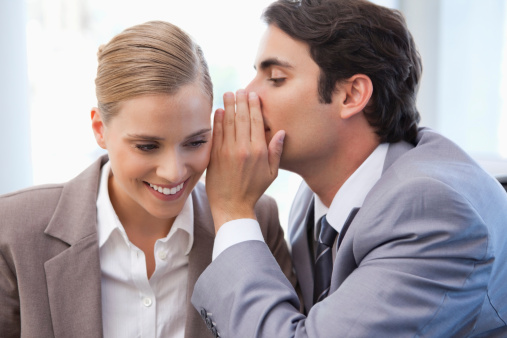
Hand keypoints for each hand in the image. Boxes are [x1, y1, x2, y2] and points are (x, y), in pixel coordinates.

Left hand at [205, 90, 284, 231]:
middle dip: (240, 101)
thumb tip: (280, 132)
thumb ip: (276, 152)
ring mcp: (227, 152)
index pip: (256, 122)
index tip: (252, 95)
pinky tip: (219, 111)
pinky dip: (217, 121)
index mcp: (259, 152)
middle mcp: (243, 149)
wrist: (232, 206)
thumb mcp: (271, 173)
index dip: (254, 106)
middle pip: (242, 118)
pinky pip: (217, 134)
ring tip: (228, 94)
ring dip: (228, 106)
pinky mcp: (215, 156)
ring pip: (228, 123)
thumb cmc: (253, 190)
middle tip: (239, 90)